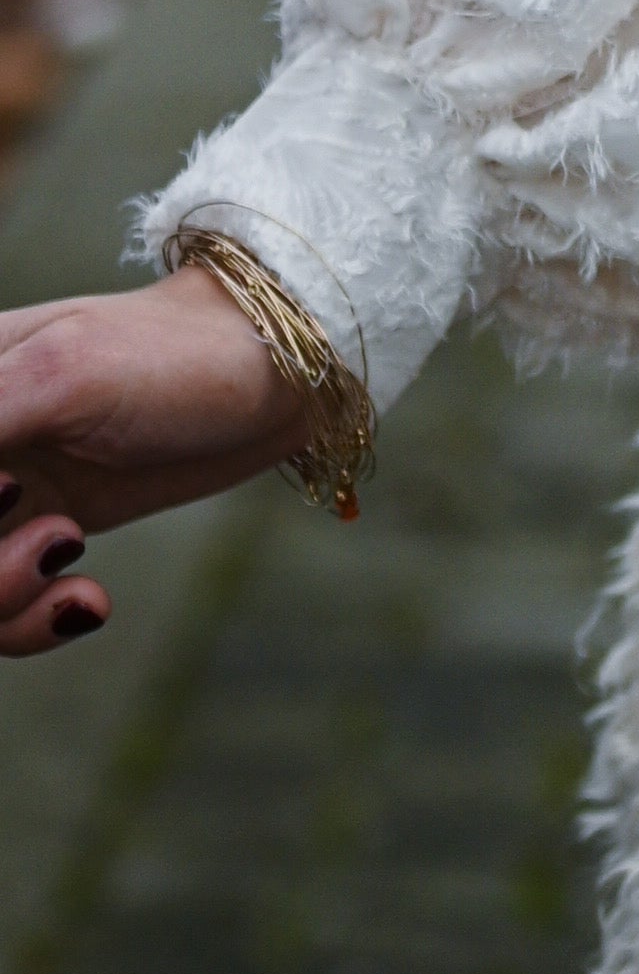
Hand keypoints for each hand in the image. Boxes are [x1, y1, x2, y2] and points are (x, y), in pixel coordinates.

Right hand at [0, 268, 308, 656]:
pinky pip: (4, 609)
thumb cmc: (168, 349)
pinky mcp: (40, 535)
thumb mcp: (59, 376)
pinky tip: (87, 602)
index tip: (14, 493)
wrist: (275, 371)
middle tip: (55, 541)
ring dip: (2, 604)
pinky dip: (33, 624)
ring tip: (70, 556)